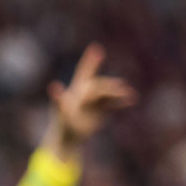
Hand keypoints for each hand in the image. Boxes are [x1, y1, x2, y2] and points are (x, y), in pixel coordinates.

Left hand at [40, 44, 135, 162]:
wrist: (68, 138)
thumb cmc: (61, 123)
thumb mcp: (60, 110)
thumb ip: (58, 98)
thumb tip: (53, 86)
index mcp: (77, 89)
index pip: (84, 71)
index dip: (90, 60)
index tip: (96, 48)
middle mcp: (88, 93)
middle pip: (101, 85)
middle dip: (109, 86)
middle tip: (119, 87)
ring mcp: (96, 102)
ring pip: (109, 94)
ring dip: (119, 92)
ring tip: (129, 93)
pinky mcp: (102, 111)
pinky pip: (114, 105)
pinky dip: (122, 103)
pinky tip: (132, 100)